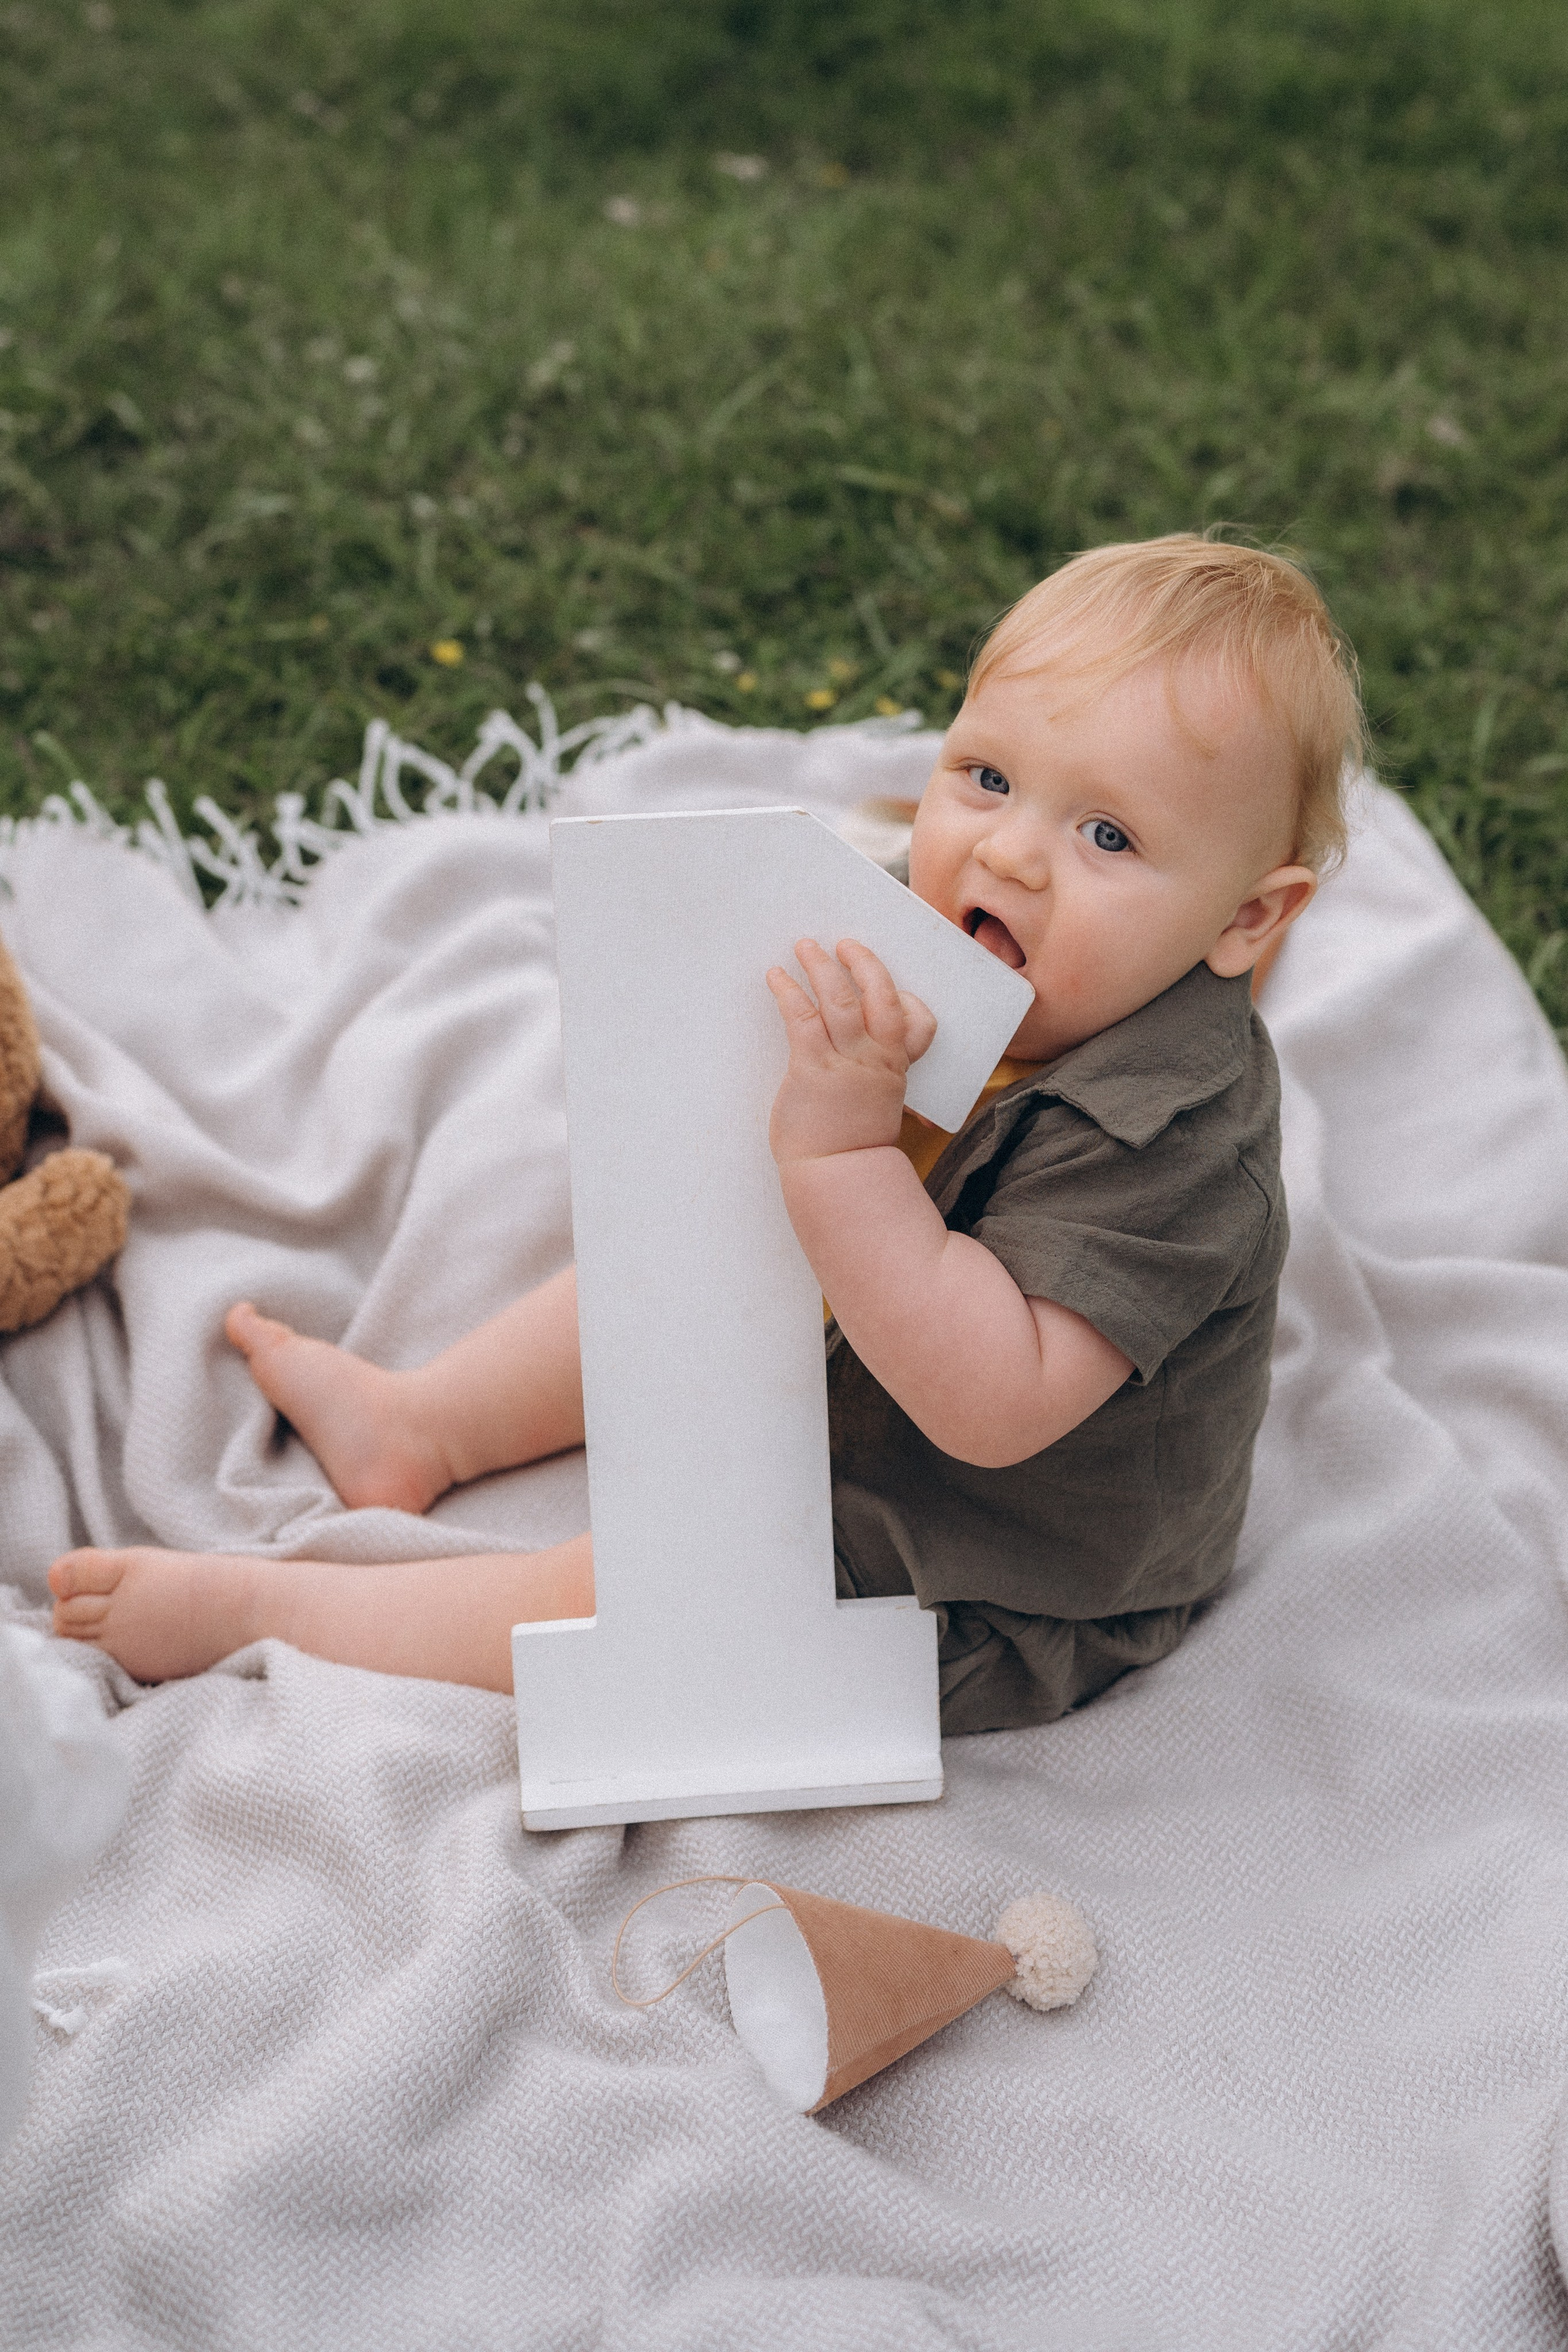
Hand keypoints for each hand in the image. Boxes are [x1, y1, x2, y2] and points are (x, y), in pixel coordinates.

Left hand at [766, 937, 935, 1164]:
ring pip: (840, 1000)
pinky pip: (802, 1018)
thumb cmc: (852, 1145)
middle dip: (864, 964)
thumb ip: (879, 1079)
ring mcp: (845, 1062)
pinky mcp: (811, 1068)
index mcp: (896, 1068)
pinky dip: (788, 991)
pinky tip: (776, 977)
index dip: (907, 999)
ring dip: (822, 967)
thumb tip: (870, 1059)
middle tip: (845, 944)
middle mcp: (876, 1059)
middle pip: (881, 996)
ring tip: (805, 946)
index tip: (889, 984)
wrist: (835, 1175)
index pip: (919, 1022)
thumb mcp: (881, 1108)